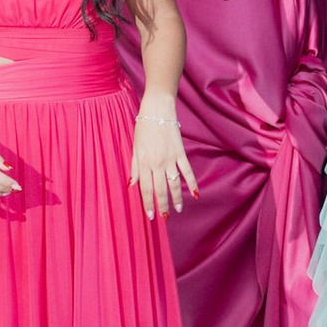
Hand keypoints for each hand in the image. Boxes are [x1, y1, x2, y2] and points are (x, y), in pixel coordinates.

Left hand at [131, 101, 198, 218]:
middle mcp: (157, 163)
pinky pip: (187, 171)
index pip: (146, 188)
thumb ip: (135, 167)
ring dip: (177, 198)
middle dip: (163, 205)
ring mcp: (170, 158)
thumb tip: (131, 185)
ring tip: (179, 209)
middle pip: (160, 189)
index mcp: (144, 162)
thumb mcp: (134, 147)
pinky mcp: (180, 152)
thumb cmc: (143, 127)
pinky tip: (195, 193)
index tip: (151, 216)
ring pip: (174, 183)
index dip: (148, 204)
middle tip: (165, 217)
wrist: (157, 109)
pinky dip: (192, 182)